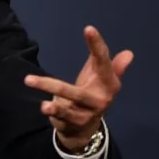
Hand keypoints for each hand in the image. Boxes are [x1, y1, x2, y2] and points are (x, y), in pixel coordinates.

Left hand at [24, 26, 132, 151]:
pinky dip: (53, 113)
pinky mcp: (73, 124)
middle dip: (56, 86)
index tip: (89, 29)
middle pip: (77, 93)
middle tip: (30, 79)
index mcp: (108, 84)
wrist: (86, 128)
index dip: (97, 46)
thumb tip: (129, 53)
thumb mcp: (100, 78)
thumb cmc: (91, 94)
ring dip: (54, 105)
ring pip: (67, 108)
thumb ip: (108, 64)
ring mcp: (86, 114)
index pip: (103, 63)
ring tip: (42, 103)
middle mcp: (100, 100)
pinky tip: (44, 107)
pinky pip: (62, 118)